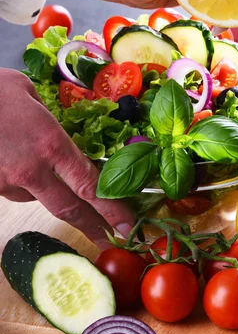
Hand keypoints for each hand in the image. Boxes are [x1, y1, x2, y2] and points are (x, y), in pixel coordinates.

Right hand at [0, 70, 134, 246]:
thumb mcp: (25, 92)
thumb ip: (48, 117)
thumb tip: (57, 127)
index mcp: (50, 144)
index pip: (90, 185)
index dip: (113, 210)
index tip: (129, 226)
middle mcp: (32, 170)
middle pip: (70, 209)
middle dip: (94, 227)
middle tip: (111, 241)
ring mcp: (6, 182)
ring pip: (35, 196)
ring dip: (44, 187)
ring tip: (29, 157)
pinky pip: (11, 188)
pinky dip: (18, 179)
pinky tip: (11, 158)